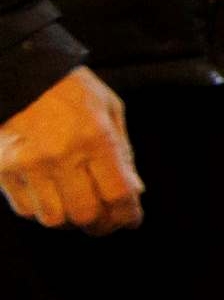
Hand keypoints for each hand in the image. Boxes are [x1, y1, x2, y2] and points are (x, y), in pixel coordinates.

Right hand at [0, 68, 141, 233]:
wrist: (19, 74)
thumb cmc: (70, 90)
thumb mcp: (109, 109)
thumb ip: (123, 152)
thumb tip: (134, 192)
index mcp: (95, 137)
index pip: (118, 193)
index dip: (128, 215)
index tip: (131, 220)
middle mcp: (62, 155)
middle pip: (86, 214)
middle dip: (101, 225)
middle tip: (105, 223)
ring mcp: (29, 165)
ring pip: (54, 218)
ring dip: (70, 221)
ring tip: (78, 211)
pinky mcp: (4, 170)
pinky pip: (26, 209)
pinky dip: (42, 212)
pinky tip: (52, 199)